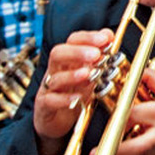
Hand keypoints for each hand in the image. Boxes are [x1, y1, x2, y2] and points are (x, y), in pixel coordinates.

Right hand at [34, 29, 112, 154]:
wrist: (57, 120)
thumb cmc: (76, 92)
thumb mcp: (90, 72)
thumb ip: (99, 55)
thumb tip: (109, 35)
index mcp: (68, 59)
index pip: (73, 41)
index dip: (88, 37)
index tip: (106, 38)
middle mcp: (56, 70)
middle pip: (58, 53)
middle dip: (77, 52)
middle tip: (96, 55)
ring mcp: (49, 88)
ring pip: (55, 77)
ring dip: (73, 75)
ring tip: (89, 74)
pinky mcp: (45, 106)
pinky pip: (50, 100)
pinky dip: (64, 100)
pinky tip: (77, 99)